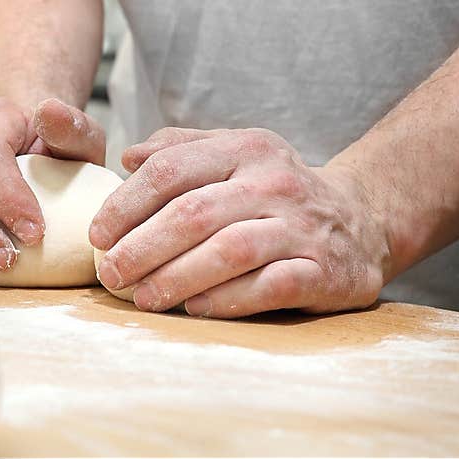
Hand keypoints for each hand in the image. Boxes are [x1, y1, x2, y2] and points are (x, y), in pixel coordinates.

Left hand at [89, 127, 391, 317]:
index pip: (171, 169)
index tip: (97, 235)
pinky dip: (227, 300)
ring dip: (177, 278)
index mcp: (244, 149)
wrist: (361, 219)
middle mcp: (274, 182)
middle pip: (193, 213)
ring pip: (229, 251)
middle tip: (110, 273)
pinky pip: (269, 286)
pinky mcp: (324, 270)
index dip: (126, 204)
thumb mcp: (234, 154)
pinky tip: (195, 309)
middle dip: (141, 247)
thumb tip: (127, 156)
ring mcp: (301, 227)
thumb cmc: (275, 191)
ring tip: (142, 297)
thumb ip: (180, 149)